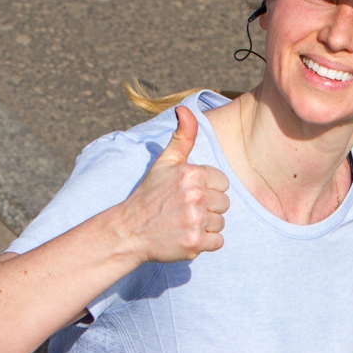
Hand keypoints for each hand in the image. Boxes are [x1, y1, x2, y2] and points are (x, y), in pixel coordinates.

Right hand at [119, 106, 230, 262]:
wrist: (129, 230)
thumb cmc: (149, 195)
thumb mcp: (164, 162)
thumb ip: (182, 137)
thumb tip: (185, 109)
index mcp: (191, 174)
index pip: (222, 183)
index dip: (207, 190)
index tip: (188, 195)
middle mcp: (196, 196)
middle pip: (224, 204)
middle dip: (208, 208)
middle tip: (184, 210)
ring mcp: (195, 220)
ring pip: (220, 223)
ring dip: (206, 226)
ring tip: (183, 223)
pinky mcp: (195, 242)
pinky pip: (217, 242)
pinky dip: (205, 243)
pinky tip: (186, 236)